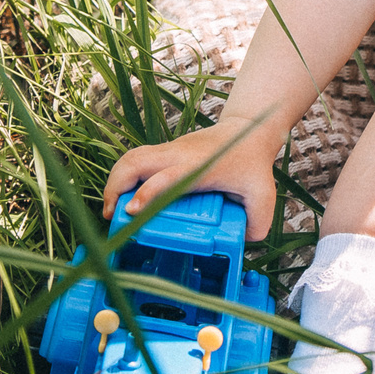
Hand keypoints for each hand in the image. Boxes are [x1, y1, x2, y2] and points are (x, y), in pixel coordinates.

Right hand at [99, 117, 282, 239]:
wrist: (248, 130)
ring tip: (111, 210)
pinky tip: (123, 200)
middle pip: (135, 161)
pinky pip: (136, 160)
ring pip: (130, 157)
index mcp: (200, 167)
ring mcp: (170, 150)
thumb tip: (237, 243)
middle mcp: (179, 155)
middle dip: (115, 187)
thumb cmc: (253, 163)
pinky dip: (122, 177)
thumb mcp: (263, 195)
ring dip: (114, 181)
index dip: (147, 194)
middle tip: (111, 216)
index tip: (131, 212)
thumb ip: (255, 223)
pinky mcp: (165, 152)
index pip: (166, 177)